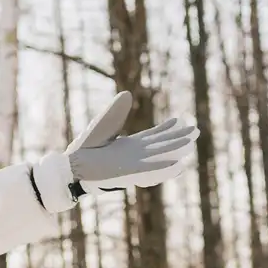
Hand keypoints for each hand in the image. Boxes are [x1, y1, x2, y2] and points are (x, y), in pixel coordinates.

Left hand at [67, 91, 197, 190]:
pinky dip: (164, 169)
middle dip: (178, 138)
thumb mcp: (103, 125)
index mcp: (128, 145)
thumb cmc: (84, 148)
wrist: (71, 166)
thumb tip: (127, 94)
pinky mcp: (128, 173)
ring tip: (192, 145)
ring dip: (176, 151)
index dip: (167, 129)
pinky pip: (150, 171)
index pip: (153, 136)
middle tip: (196, 131)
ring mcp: (133, 164)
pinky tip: (178, 165)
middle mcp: (134, 155)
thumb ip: (116, 112)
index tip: (180, 121)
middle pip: (162, 145)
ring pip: (160, 157)